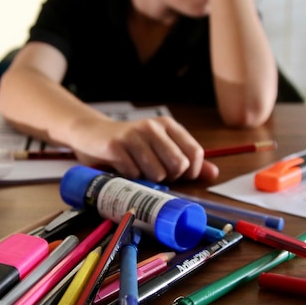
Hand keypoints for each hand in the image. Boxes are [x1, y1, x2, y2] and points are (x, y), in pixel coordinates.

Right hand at [70, 116, 218, 182]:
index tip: (179, 175)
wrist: (91, 134)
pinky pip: (135, 174)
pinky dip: (130, 177)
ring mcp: (134, 135)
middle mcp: (153, 127)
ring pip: (157, 173)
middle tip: (155, 172)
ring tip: (138, 169)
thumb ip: (187, 161)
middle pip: (179, 165)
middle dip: (169, 177)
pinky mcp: (117, 145)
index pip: (195, 153)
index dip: (191, 171)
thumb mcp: (160, 149)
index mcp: (168, 125)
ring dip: (148, 179)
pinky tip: (123, 167)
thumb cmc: (129, 145)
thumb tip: (214, 173)